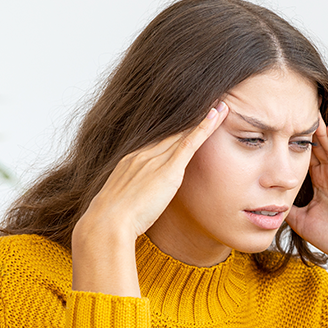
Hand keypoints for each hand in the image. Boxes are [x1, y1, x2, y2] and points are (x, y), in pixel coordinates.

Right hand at [80, 102, 229, 238]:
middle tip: (210, 104)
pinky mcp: (168, 170)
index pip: (158, 143)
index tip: (186, 123)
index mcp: (130, 162)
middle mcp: (142, 155)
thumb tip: (140, 204)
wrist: (107, 223)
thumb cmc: (111, 221)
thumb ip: (134, 197)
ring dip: (203, 118)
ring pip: (183, 134)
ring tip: (220, 105)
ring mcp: (154, 160)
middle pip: (171, 133)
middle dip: (190, 120)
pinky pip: (189, 143)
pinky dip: (204, 128)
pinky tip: (216, 115)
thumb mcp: (121, 203)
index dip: (175, 132)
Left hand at [286, 119, 327, 297]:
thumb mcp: (302, 221)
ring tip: (311, 114)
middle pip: (321, 147)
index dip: (295, 142)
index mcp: (323, 181)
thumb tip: (265, 203)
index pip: (308, 156)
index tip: (280, 127)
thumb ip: (288, 208)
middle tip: (293, 110)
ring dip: (323, 132)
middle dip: (309, 130)